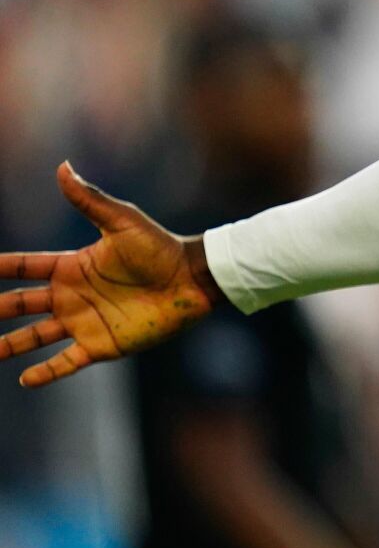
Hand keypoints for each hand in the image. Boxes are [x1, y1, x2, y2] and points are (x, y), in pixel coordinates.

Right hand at [1, 163, 218, 386]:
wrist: (192, 279)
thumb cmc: (160, 247)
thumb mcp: (121, 221)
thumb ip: (89, 200)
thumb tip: (63, 167)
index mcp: (71, 267)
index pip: (23, 267)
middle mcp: (71, 296)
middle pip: (19, 304)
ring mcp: (84, 322)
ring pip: (35, 336)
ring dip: (9, 345)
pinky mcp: (102, 345)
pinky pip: (68, 361)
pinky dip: (47, 372)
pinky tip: (25, 379)